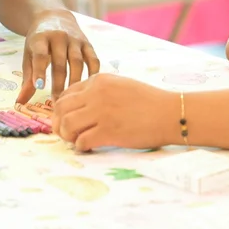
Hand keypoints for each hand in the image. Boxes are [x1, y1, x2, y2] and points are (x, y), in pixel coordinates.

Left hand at [16, 10, 99, 104]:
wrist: (53, 16)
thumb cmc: (38, 41)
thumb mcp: (28, 55)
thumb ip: (27, 78)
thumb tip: (20, 103)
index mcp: (40, 38)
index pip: (41, 55)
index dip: (40, 71)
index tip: (39, 87)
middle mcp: (59, 36)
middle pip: (60, 62)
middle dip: (59, 83)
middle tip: (57, 102)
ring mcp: (74, 39)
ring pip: (77, 61)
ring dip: (75, 80)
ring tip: (71, 97)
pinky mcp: (87, 43)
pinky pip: (93, 59)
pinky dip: (92, 73)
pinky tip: (88, 87)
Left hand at [53, 74, 176, 150]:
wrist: (170, 113)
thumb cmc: (149, 101)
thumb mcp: (121, 85)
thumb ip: (100, 91)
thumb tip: (80, 107)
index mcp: (99, 80)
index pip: (66, 94)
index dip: (61, 109)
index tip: (66, 120)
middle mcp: (97, 93)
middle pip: (60, 108)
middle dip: (58, 123)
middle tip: (66, 133)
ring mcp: (102, 112)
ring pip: (66, 124)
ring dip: (67, 136)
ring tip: (77, 140)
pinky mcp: (109, 131)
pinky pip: (82, 141)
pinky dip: (81, 146)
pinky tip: (89, 147)